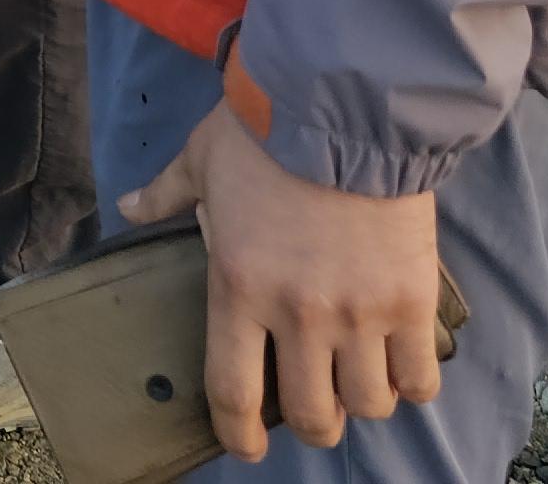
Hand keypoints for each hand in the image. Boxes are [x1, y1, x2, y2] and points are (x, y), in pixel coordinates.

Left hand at [119, 101, 443, 458]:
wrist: (347, 99)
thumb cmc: (265, 129)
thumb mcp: (202, 158)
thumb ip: (166, 194)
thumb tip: (128, 207)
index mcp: (238, 286)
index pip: (232, 392)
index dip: (238, 434)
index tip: (246, 447)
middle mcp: (298, 313)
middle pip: (310, 415)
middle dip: (311, 424)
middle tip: (313, 407)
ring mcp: (359, 312)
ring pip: (366, 405)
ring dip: (361, 402)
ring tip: (358, 381)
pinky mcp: (411, 300)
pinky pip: (419, 378)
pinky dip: (411, 384)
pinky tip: (402, 368)